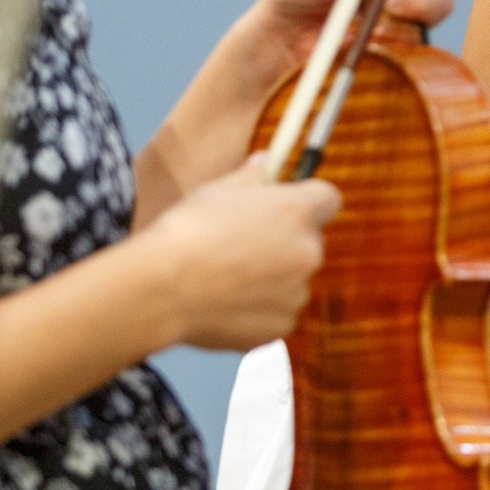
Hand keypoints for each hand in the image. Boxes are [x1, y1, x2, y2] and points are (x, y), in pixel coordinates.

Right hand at [135, 164, 340, 351]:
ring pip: (292, 280)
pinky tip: (224, 303)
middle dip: (285, 242)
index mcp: (297, 212)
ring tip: (226, 279)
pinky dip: (258, 310)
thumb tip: (267, 161)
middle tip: (243, 246)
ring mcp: (296, 294)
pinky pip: (276, 313)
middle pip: (309, 242)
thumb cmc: (187, 232)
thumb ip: (251, 176)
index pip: (328, 198)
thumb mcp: (217, 190)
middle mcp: (308, 253)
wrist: (161, 289)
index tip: (284, 207)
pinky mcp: (279, 327)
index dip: (308, 201)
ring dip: (272, 278)